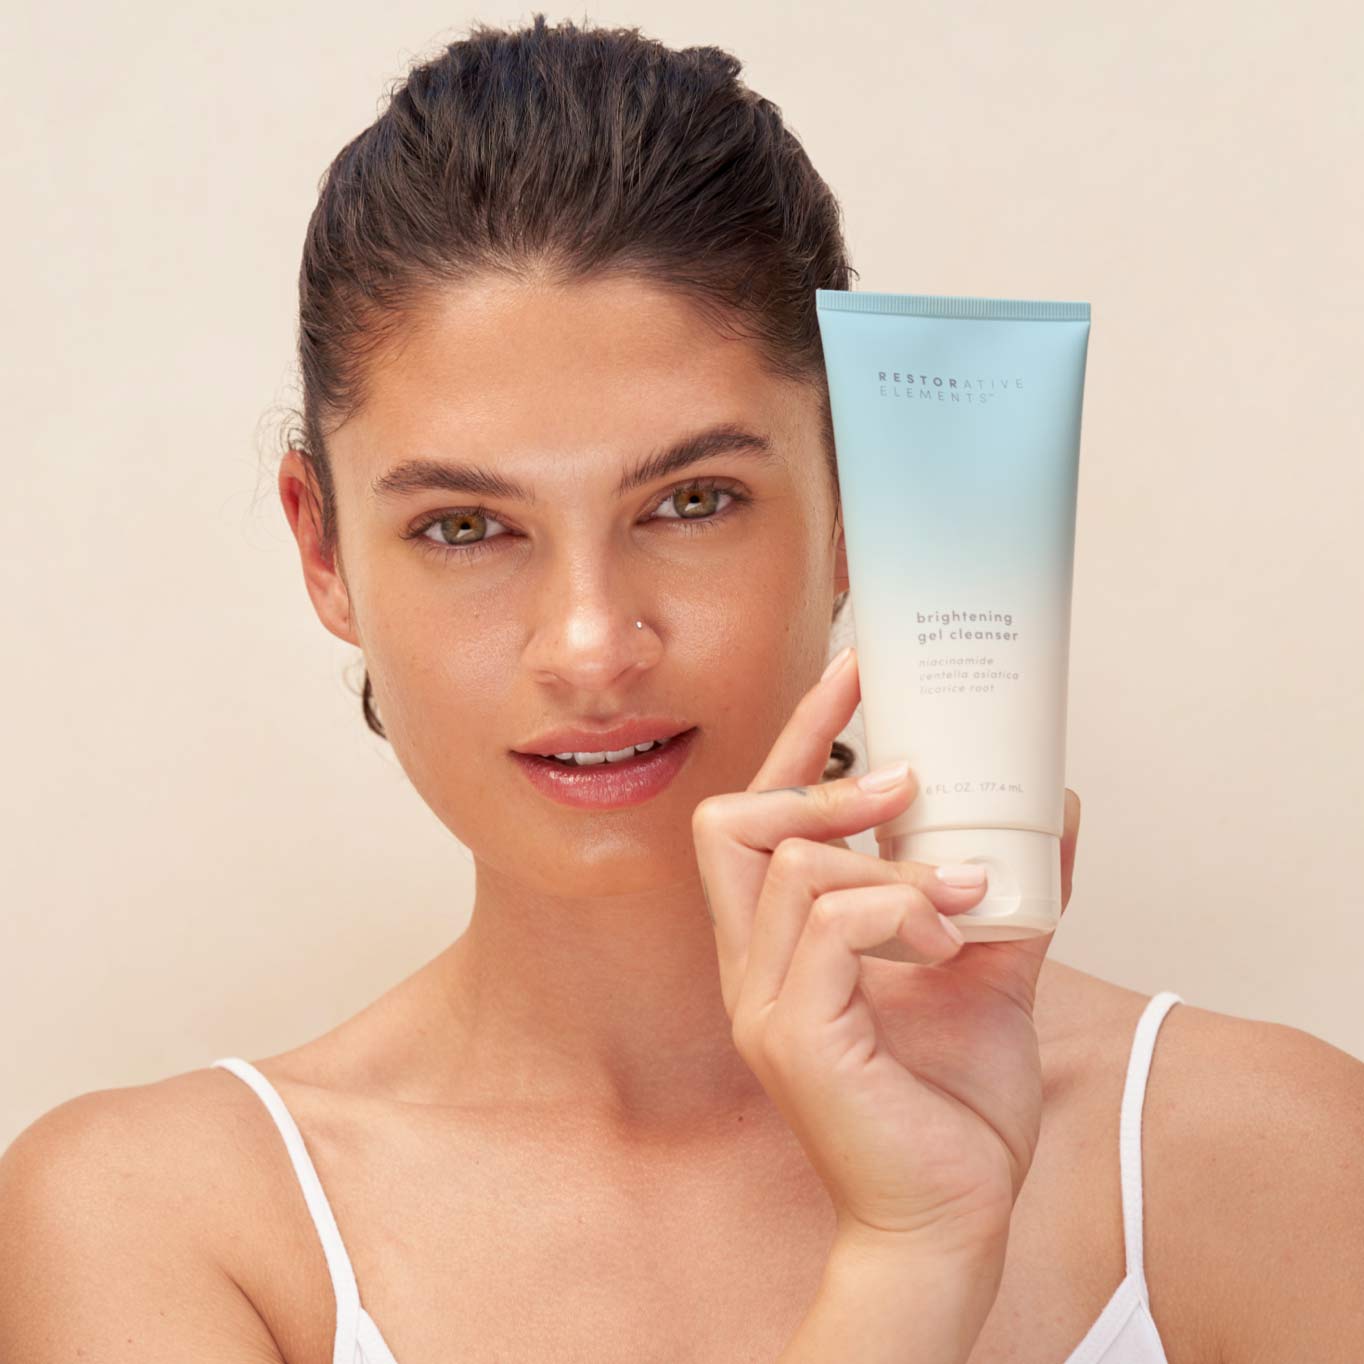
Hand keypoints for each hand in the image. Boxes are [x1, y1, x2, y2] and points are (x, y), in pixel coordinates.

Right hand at [691, 645, 1080, 1263]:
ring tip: (963, 897)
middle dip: (821, 782)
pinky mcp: (794, 1035)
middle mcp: (753, 966)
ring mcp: (762, 1002)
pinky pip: (832, 924)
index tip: (853, 671)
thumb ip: (1005, 894)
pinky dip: (903, 912)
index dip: (800, 739)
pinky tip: (949, 944)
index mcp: (782, 946)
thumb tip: (1051, 809)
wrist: (951, 1220)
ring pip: (793, 866)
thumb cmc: (953, 1108)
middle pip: (731, 822)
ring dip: (896, 865)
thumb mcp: (987, 974)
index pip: (758, 817)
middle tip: (909, 784)